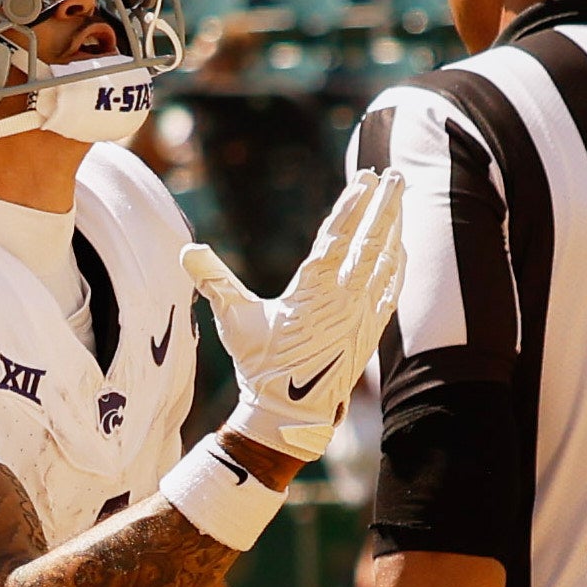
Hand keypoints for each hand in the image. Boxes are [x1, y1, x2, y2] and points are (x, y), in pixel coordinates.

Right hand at [187, 171, 407, 461]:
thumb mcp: (234, 320)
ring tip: (400, 197)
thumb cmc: (259, 365)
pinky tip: (400, 245)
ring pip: (385, 260)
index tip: (365, 180)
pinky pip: (391, 288)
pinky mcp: (371, 329)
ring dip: (394, 226)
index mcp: (310, 292)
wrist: (290, 412)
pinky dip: (398, 263)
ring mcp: (361, 314)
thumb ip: (215, 280)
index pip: (335, 238)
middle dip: (383, 204)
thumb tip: (186, 250)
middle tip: (393, 174)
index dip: (351, 206)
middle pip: (370, 240)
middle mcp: (342, 299)